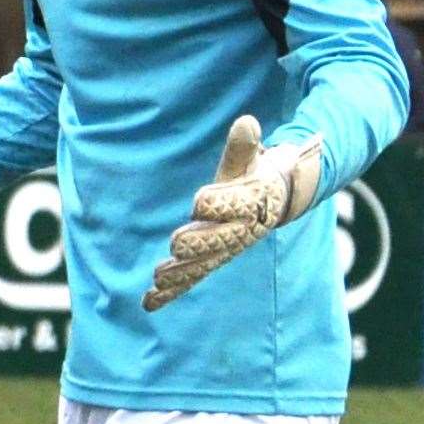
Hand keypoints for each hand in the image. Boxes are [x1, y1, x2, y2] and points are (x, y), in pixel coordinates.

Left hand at [142, 116, 322, 311]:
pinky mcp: (210, 260)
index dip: (218, 203)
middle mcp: (240, 233)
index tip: (198, 201)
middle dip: (197, 244)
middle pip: (219, 241)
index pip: (236, 205)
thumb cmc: (256, 174)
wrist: (275, 202)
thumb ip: (244, 146)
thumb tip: (246, 121)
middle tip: (175, 245)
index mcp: (252, 205)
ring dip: (181, 274)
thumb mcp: (251, 159)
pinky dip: (171, 292)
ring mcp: (224, 250)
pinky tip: (148, 302)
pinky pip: (192, 278)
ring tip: (158, 279)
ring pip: (203, 265)